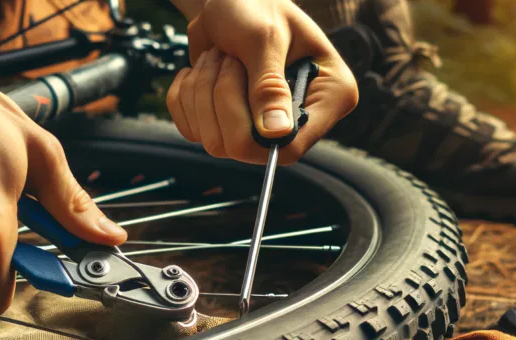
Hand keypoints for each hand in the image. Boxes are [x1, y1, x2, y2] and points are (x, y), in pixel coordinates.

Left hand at [166, 0, 358, 164]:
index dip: (258, 132)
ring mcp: (259, 127)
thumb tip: (277, 132)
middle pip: (245, 148)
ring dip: (202, 92)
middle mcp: (297, 120)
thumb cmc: (255, 6)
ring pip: (213, 140)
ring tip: (218, 57)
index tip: (243, 89)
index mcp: (329, 97)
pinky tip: (202, 70)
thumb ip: (268, 84)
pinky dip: (185, 96)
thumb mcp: (264, 37)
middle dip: (223, 99)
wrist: (231, 1)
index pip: (294, 145)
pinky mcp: (225, 124)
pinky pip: (191, 130)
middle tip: (228, 57)